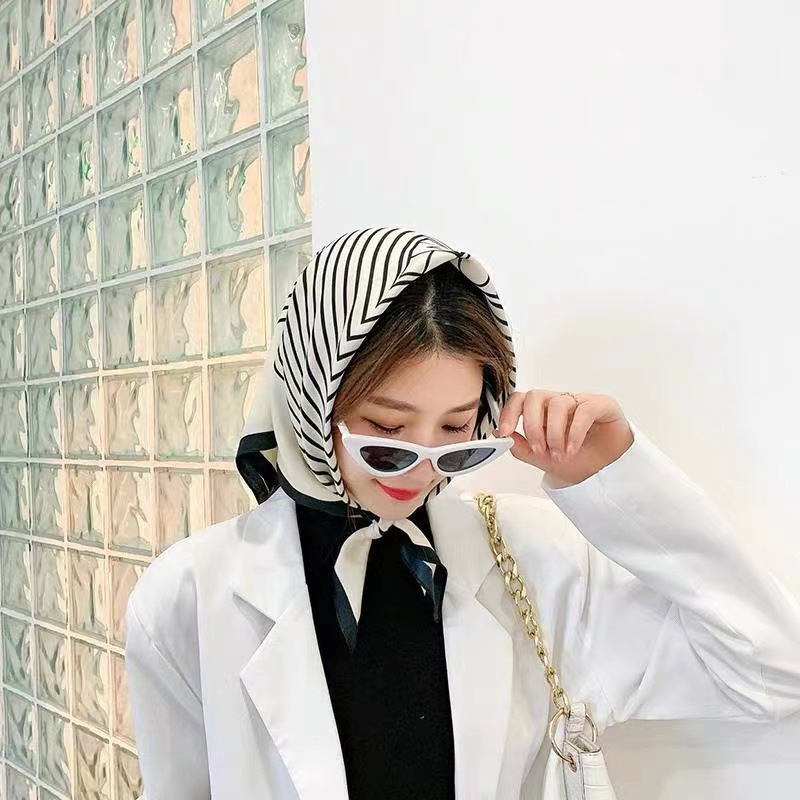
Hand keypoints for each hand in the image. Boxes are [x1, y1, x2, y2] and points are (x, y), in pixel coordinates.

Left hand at [494, 390, 634, 486]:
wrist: (605, 472)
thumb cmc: (576, 460)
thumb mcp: (541, 458)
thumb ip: (520, 447)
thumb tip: (501, 435)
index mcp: (542, 411)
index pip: (520, 399)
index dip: (509, 412)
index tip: (505, 432)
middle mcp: (559, 402)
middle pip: (535, 396)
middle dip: (532, 425)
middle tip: (540, 450)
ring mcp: (580, 401)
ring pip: (558, 404)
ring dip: (554, 434)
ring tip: (560, 454)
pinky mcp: (602, 405)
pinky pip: (584, 409)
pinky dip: (574, 432)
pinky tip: (572, 449)